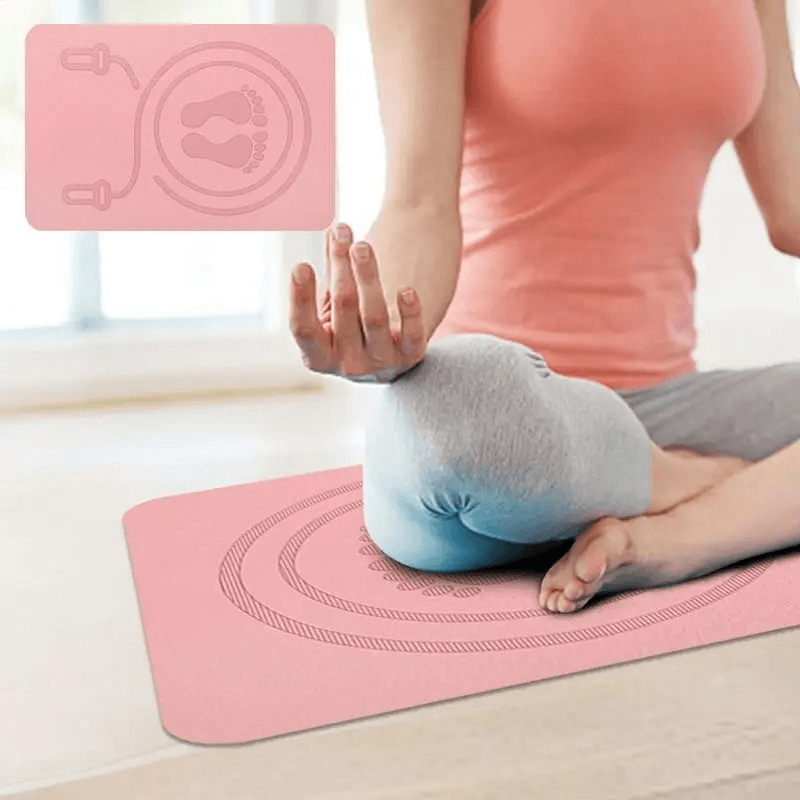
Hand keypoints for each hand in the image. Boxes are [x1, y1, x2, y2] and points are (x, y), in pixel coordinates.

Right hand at [289, 222, 427, 382]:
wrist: (388, 354)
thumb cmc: (352, 324)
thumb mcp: (334, 303)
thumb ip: (332, 270)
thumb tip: (333, 229)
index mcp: (318, 356)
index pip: (303, 328)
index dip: (300, 297)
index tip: (301, 264)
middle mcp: (348, 365)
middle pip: (342, 308)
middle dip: (341, 267)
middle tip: (342, 235)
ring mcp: (380, 363)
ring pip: (374, 316)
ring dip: (368, 276)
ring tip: (363, 246)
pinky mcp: (410, 357)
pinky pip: (412, 335)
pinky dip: (410, 313)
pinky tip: (406, 290)